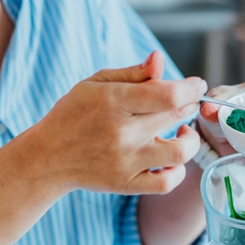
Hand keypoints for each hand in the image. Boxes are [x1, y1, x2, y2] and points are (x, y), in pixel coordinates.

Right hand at [24, 51, 204, 194]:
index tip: (196, 85)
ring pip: (180, 152)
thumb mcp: (96, 84)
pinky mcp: (127, 184)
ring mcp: (126, 162)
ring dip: (191, 139)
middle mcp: (122, 133)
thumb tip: (159, 60)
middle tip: (185, 102)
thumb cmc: (73, 115)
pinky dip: (178, 171)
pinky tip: (171, 158)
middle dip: (190, 105)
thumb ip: (133, 73)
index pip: (168, 94)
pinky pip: (166, 183)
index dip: (191, 88)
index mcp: (113, 102)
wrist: (48, 158)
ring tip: (183, 132)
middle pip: (176, 116)